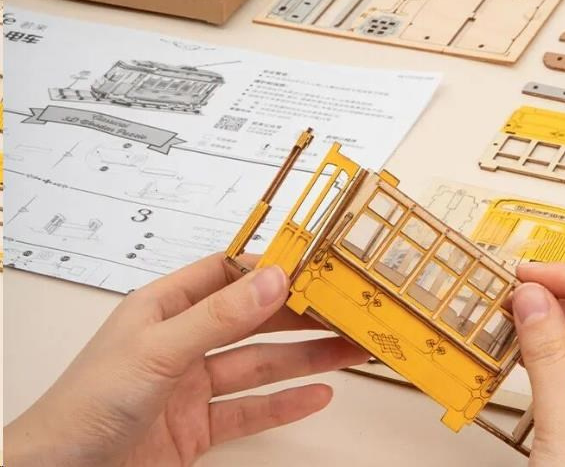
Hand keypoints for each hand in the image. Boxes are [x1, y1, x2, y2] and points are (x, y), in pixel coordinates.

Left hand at [6, 254, 367, 466]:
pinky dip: (284, 405)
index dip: (269, 267)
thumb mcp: (158, 350)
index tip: (314, 263)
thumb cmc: (86, 407)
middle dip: (300, 315)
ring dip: (304, 359)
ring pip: (259, 365)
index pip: (227, 273)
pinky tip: (317, 396)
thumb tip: (274, 278)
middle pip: (252, 320)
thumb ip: (219, 317)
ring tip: (348, 349)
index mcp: (165, 307)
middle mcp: (182, 341)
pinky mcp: (197, 430)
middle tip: (345, 308)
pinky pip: (250, 411)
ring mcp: (191, 387)